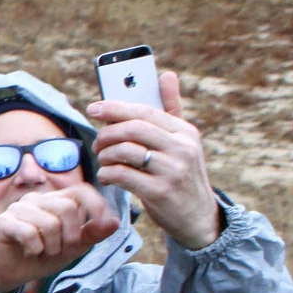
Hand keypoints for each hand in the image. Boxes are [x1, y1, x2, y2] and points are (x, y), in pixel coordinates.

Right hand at [0, 181, 119, 292]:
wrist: (10, 274)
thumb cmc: (42, 256)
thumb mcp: (73, 248)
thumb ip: (92, 234)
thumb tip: (115, 223)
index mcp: (56, 200)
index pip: (81, 190)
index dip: (95, 205)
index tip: (102, 223)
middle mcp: (37, 199)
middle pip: (67, 208)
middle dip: (71, 236)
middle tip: (63, 250)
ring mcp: (18, 208)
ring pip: (49, 222)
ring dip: (52, 246)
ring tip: (45, 252)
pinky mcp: (3, 222)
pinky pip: (29, 232)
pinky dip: (35, 248)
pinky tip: (30, 252)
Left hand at [88, 71, 220, 249]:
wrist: (198, 217)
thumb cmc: (182, 175)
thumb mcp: (183, 142)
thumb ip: (171, 109)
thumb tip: (166, 75)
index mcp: (186, 132)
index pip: (145, 111)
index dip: (116, 107)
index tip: (94, 108)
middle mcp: (182, 148)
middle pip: (132, 129)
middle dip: (106, 133)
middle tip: (97, 143)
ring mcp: (172, 170)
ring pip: (124, 151)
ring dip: (105, 155)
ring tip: (104, 161)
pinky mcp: (160, 192)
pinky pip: (122, 175)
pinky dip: (108, 174)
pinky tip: (108, 177)